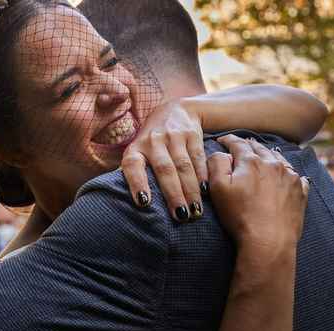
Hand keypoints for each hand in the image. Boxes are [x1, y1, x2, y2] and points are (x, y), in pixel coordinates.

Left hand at [122, 99, 206, 221]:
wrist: (176, 111)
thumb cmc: (152, 143)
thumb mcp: (139, 152)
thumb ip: (135, 173)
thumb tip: (128, 204)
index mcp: (135, 148)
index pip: (132, 165)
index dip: (137, 183)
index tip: (143, 203)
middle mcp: (153, 141)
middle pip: (164, 170)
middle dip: (173, 195)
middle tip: (180, 217)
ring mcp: (173, 136)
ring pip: (183, 166)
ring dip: (190, 190)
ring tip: (195, 212)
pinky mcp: (192, 134)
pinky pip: (198, 158)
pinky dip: (202, 176)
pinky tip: (205, 192)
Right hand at [208, 135, 308, 252]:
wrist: (268, 240)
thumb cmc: (239, 215)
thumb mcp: (218, 189)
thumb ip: (216, 165)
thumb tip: (220, 153)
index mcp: (251, 162)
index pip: (238, 144)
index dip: (228, 140)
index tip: (222, 140)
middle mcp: (273, 164)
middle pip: (259, 148)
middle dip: (248, 144)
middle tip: (240, 145)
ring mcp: (290, 176)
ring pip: (278, 157)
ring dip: (267, 154)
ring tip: (261, 155)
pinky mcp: (300, 191)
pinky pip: (295, 174)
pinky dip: (287, 170)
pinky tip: (285, 173)